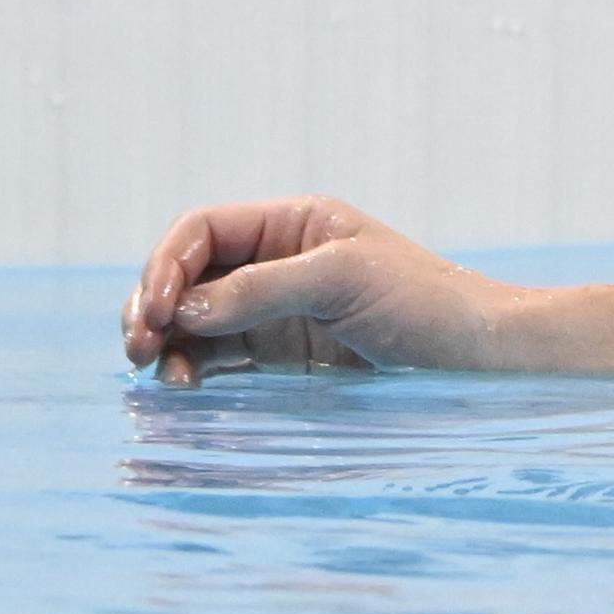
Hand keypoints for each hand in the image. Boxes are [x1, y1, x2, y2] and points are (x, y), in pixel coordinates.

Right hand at [121, 195, 513, 386]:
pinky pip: (219, 358)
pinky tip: (187, 389)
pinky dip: (193, 369)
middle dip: (154, 307)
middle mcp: (276, 262)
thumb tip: (183, 311)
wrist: (475, 355)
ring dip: (168, 346)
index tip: (158, 312)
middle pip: (186, 277)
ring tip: (166, 380)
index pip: (202, 231)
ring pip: (194, 322)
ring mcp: (275, 312)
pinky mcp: (282, 357)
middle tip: (138, 351)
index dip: (166, 265)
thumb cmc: (423, 302)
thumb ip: (259, 289)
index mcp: (293, 224)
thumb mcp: (342, 279)